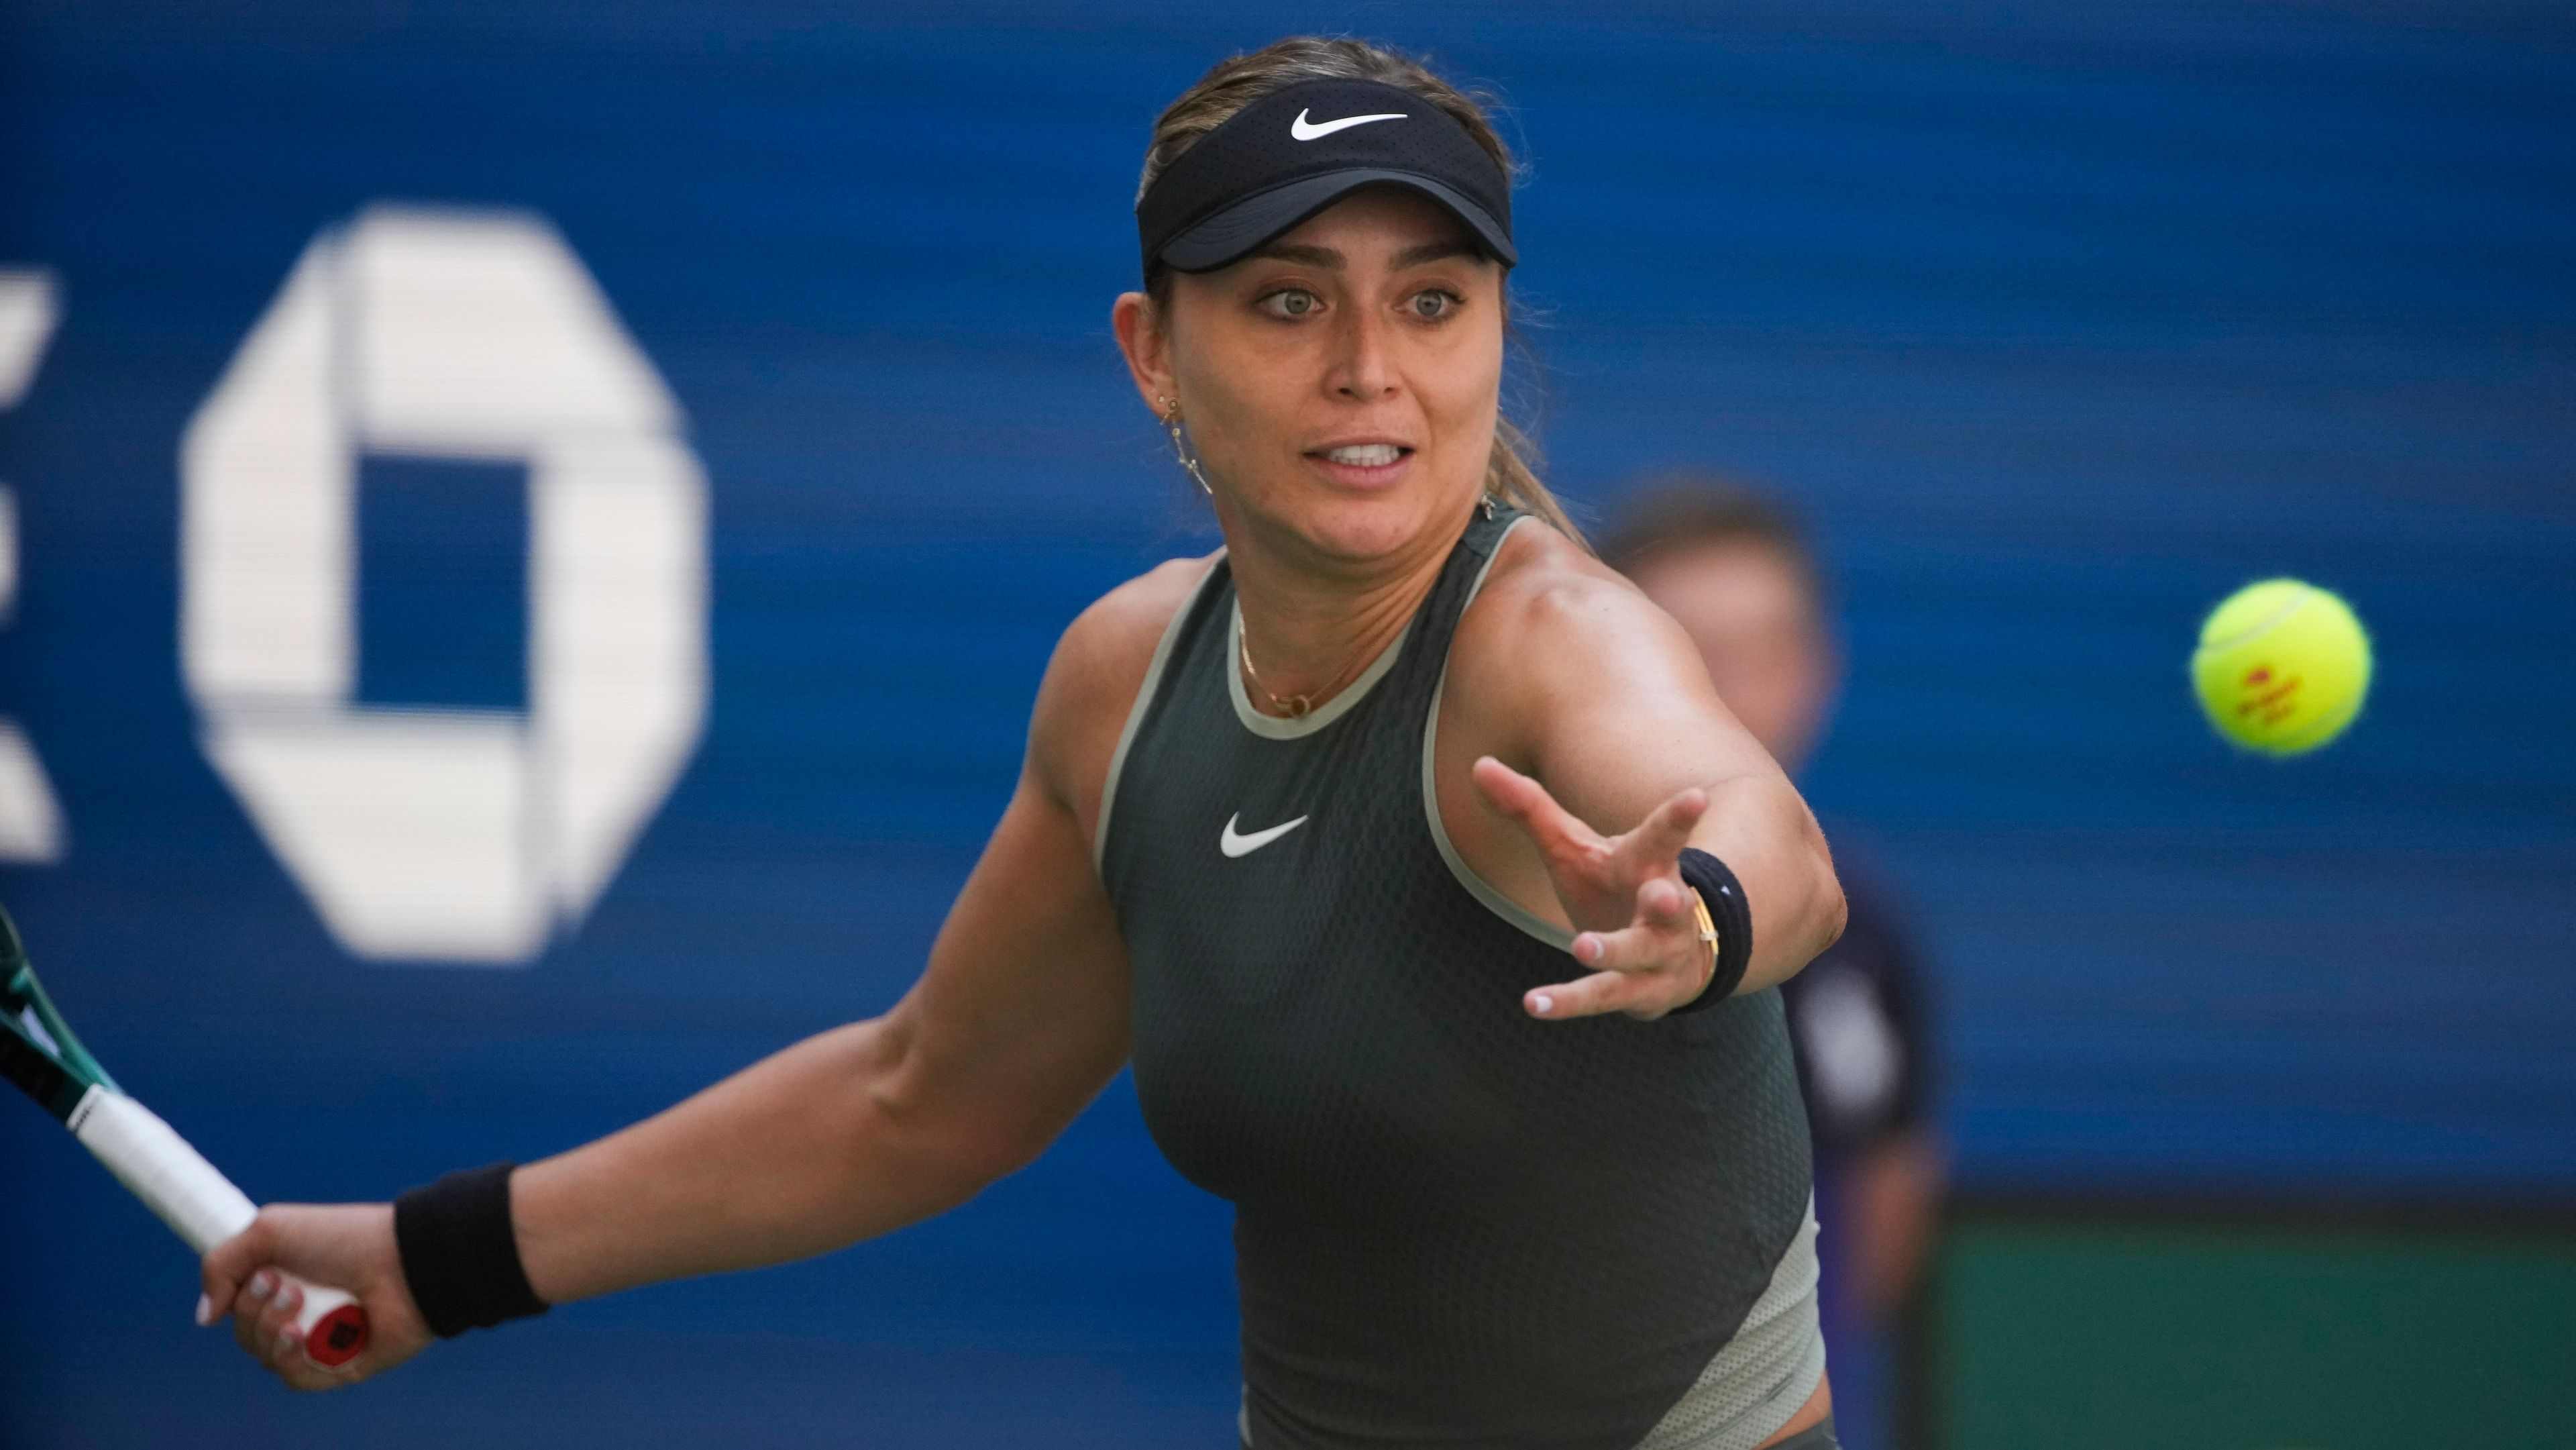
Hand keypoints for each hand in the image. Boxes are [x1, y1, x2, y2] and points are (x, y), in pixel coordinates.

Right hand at [200, 1203, 431, 1390]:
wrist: (401, 1260)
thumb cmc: (342, 1238)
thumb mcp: (270, 1230)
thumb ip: (222, 1264)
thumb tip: (207, 1317)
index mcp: (284, 1282)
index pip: (237, 1307)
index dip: (237, 1297)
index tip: (259, 1273)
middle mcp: (300, 1313)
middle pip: (246, 1335)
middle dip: (255, 1310)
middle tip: (287, 1284)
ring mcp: (320, 1341)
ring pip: (266, 1358)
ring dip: (272, 1332)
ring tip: (300, 1303)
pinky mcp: (341, 1367)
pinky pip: (296, 1379)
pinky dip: (293, 1360)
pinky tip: (302, 1337)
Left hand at [1471, 756, 1715, 1020]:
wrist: (1667, 955)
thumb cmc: (1612, 887)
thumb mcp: (1572, 845)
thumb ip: (1529, 808)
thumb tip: (1478, 764)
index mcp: (1649, 865)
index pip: (1665, 837)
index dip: (1680, 817)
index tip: (1697, 798)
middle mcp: (1666, 909)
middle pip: (1670, 903)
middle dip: (1668, 901)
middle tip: (1662, 896)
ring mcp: (1660, 954)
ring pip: (1640, 954)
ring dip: (1614, 951)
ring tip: (1582, 945)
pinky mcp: (1643, 993)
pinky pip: (1605, 997)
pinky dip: (1569, 1002)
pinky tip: (1534, 1004)